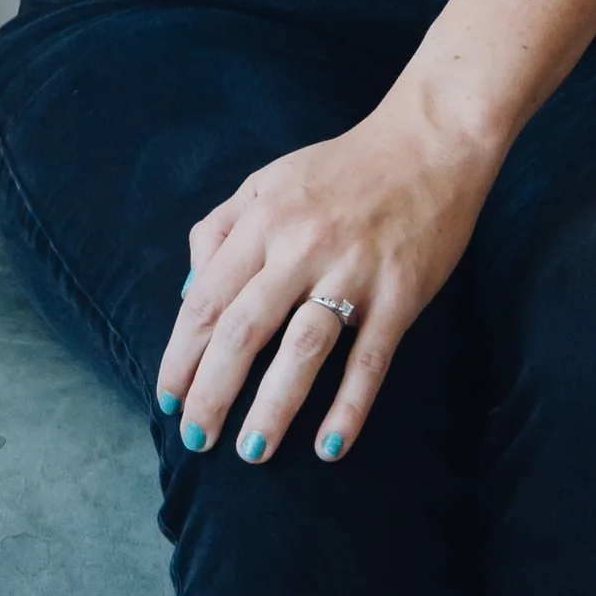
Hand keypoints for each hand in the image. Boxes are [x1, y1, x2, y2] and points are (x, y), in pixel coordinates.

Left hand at [153, 93, 499, 465]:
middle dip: (212, 391)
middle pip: (242, 331)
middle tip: (196, 437)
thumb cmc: (340, 168)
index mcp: (262, 221)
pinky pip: (370, 360)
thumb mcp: (267, 182)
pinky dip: (349, 407)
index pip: (206, 299)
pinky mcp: (400, 295)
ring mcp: (352, 273)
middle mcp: (300, 247)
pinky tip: (329, 447)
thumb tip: (187, 293)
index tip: (169, 396)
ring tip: (250, 452)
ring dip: (271, 408)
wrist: (427, 143)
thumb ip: (221, 230)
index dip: (181, 353)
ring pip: (302, 350)